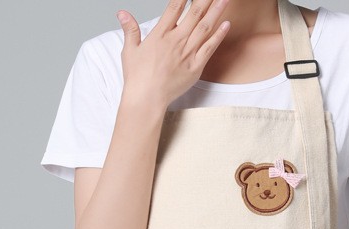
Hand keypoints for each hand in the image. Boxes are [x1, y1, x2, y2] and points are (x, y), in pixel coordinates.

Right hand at [115, 0, 230, 109]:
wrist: (147, 99)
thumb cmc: (138, 78)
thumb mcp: (130, 51)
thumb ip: (130, 29)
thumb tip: (122, 13)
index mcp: (160, 35)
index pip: (175, 7)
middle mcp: (176, 41)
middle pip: (194, 13)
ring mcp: (187, 54)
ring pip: (205, 28)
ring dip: (216, 11)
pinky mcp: (195, 67)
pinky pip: (209, 48)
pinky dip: (219, 36)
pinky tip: (226, 24)